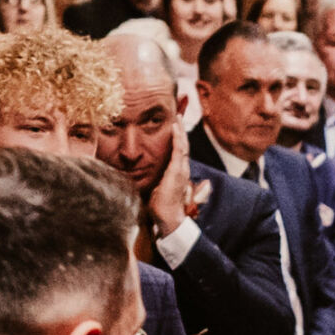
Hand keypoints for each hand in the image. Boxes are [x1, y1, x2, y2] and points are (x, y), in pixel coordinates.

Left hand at [149, 120, 192, 237]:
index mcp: (178, 173)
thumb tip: (152, 177)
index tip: (174, 125)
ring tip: (177, 116)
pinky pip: (179, 150)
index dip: (178, 138)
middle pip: (183, 145)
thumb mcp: (159, 191)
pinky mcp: (177, 171)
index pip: (179, 152)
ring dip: (180, 130)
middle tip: (178, 114)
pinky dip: (178, 138)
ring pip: (183, 145)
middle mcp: (182, 169)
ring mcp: (181, 170)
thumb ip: (160, 182)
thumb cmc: (163, 208)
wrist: (169, 219)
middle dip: (181, 130)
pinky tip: (175, 127)